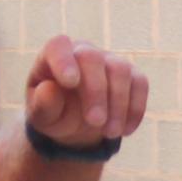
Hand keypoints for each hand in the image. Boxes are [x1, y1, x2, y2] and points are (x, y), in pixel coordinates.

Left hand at [23, 37, 149, 148]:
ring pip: (120, 70)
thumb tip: (50, 89)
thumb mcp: (41, 117)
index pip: (58, 47)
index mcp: (54, 56)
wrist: (74, 122)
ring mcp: (109, 60)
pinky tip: (125, 131)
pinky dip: (135, 109)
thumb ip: (42, 105)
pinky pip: (140, 84)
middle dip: (96, 92)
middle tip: (95, 122)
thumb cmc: (53, 114)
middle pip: (92, 59)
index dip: (64, 60)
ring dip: (118, 104)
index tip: (70, 82)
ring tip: (110, 133)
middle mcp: (83, 51)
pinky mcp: (131, 74)